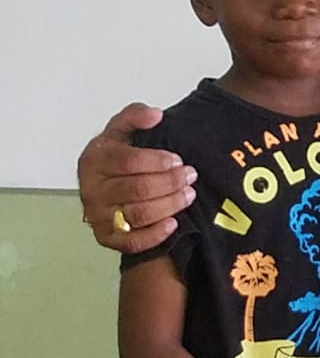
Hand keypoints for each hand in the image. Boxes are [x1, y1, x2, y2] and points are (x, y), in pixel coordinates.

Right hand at [78, 103, 196, 251]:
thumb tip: (155, 115)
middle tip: (190, 176)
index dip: (156, 160)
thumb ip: (134, 116)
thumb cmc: (116, 158)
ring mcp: (98, 217)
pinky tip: (175, 222)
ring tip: (188, 195)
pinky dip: (156, 234)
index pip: (127, 161)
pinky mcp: (107, 238)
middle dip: (169, 182)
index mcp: (93, 161)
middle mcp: (91, 190)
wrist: (103, 187)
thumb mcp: (120, 131)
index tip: (177, 159)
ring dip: (170, 205)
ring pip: (139, 214)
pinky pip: (133, 242)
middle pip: (136, 189)